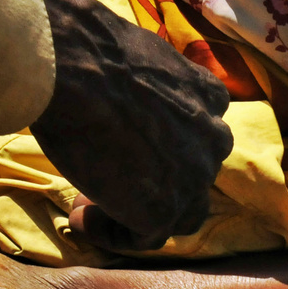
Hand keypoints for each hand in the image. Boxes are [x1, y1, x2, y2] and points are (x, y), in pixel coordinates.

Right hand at [30, 0, 231, 251]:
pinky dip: (114, 233)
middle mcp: (213, 140)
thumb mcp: (138, 56)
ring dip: (142, 211)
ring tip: (92, 203)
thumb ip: (145, 80)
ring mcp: (193, 179)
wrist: (74, 64)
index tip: (126, 140)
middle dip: (157, 177)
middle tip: (109, 172)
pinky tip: (80, 219)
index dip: (167, 142)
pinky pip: (145, 238)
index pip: (202, 132)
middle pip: (194, 172)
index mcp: (209, 98)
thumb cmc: (90, 50)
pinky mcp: (162, 209)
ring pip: (182, 212)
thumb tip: (116, 82)